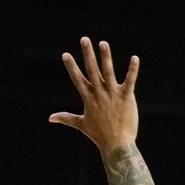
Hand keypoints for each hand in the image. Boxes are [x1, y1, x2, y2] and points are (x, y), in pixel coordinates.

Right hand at [49, 37, 140, 151]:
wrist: (117, 145)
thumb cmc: (99, 135)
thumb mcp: (81, 124)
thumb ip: (66, 117)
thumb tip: (50, 118)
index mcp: (88, 98)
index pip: (78, 79)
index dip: (72, 66)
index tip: (66, 54)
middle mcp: (100, 93)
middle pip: (92, 70)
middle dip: (88, 54)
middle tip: (84, 39)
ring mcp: (113, 94)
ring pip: (108, 72)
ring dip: (106, 57)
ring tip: (103, 43)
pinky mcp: (127, 97)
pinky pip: (130, 81)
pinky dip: (133, 70)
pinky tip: (135, 58)